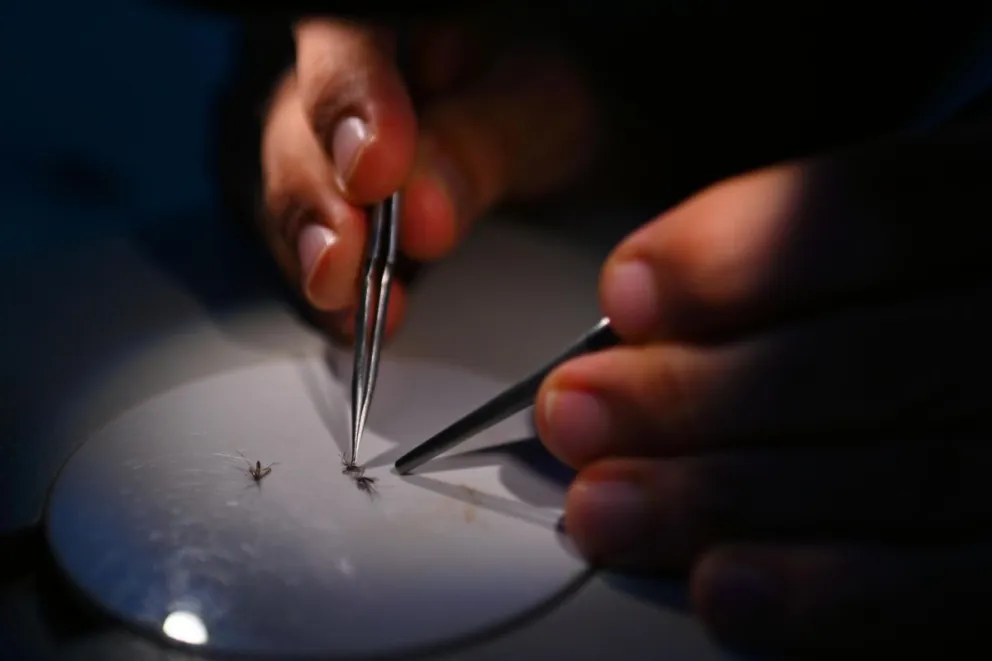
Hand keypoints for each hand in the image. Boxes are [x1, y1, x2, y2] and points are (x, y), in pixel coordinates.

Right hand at [259, 16, 598, 338]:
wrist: (570, 142)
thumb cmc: (553, 103)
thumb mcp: (542, 109)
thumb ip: (478, 142)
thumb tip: (418, 211)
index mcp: (397, 24)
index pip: (344, 38)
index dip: (344, 100)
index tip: (371, 170)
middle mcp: (351, 80)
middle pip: (295, 124)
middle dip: (317, 196)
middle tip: (347, 255)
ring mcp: (334, 149)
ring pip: (292, 193)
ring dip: (314, 253)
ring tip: (349, 300)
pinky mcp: (340, 215)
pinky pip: (310, 252)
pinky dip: (329, 293)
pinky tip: (352, 317)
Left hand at [535, 124, 991, 655]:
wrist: (988, 421)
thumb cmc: (916, 321)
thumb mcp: (890, 258)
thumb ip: (798, 269)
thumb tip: (645, 323)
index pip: (886, 211)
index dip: (741, 252)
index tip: (627, 290)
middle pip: (871, 360)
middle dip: (697, 394)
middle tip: (578, 412)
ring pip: (906, 477)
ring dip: (723, 495)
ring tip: (607, 506)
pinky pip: (954, 587)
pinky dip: (829, 592)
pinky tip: (723, 588)